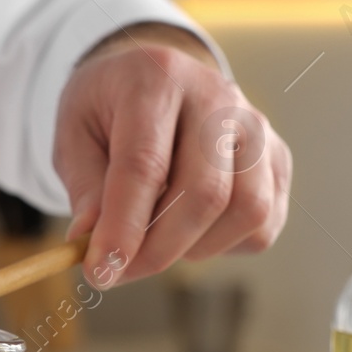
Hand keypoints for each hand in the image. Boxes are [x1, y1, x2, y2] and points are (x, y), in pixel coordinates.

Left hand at [55, 23, 290, 286]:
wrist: (157, 78)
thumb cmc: (110, 111)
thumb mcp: (74, 133)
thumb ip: (85, 186)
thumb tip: (90, 242)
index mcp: (158, 78)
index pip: (145, 164)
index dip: (123, 228)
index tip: (100, 272)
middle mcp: (218, 96)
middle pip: (205, 192)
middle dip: (158, 250)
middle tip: (119, 272)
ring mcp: (257, 127)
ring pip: (246, 211)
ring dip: (195, 248)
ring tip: (156, 239)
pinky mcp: (277, 159)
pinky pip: (264, 224)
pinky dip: (224, 245)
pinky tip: (191, 230)